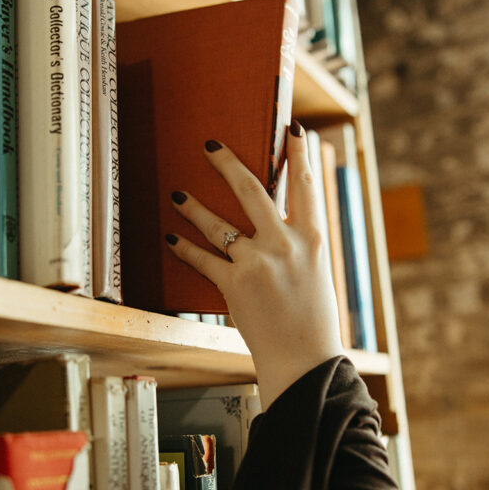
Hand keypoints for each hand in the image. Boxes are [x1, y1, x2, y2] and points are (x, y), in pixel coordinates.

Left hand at [166, 123, 343, 409]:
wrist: (304, 359)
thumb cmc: (313, 318)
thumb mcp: (316, 271)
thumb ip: (299, 241)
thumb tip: (277, 217)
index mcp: (314, 238)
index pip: (306, 185)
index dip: (299, 155)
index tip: (292, 130)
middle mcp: (286, 245)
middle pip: (253, 190)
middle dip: (229, 164)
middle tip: (211, 145)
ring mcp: (258, 263)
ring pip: (219, 224)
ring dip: (194, 207)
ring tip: (178, 194)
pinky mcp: (235, 285)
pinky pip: (203, 259)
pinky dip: (184, 248)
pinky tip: (172, 237)